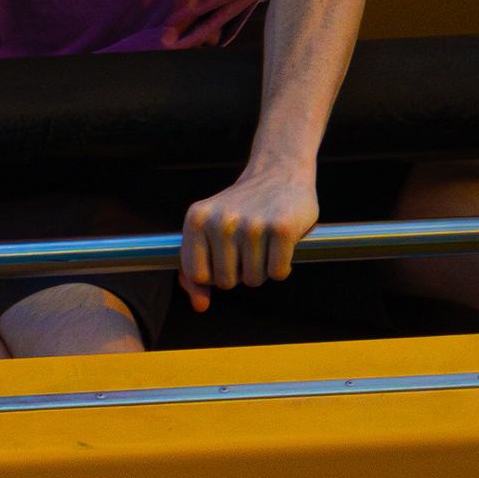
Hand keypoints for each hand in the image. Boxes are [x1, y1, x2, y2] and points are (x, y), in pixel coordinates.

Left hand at [180, 160, 318, 310]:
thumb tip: (200, 305)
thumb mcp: (208, 230)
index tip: (224, 257)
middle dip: (240, 272)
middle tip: (248, 246)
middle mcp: (222, 221)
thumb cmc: (240, 209)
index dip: (213, 274)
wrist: (278, 172)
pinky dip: (282, 266)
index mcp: (197, 219)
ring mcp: (252, 225)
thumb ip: (196, 270)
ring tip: (264, 242)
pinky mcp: (282, 229)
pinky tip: (280, 244)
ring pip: (254, 280)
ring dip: (262, 269)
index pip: (198, 275)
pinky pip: (278, 273)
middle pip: (227, 282)